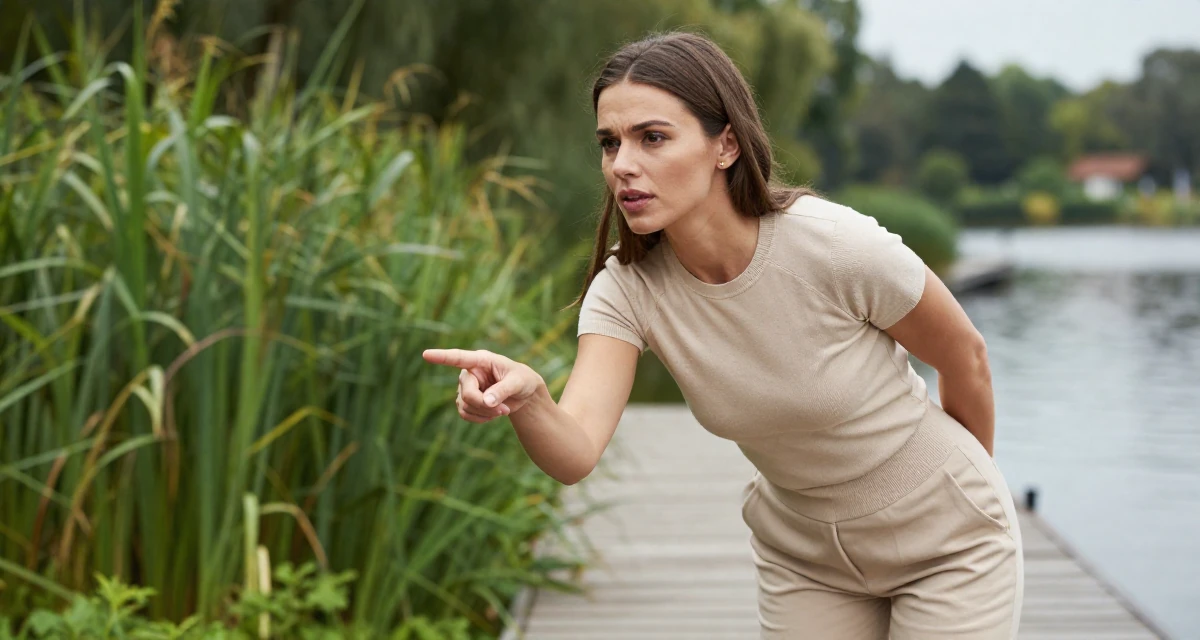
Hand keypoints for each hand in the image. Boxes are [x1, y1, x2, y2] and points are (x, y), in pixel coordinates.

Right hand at [422, 348, 542, 422]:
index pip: (459, 358)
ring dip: (485, 413)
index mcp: (481, 360)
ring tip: (503, 409)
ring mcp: (465, 387)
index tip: (426, 355)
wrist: (523, 394)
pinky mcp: (466, 401)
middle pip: (467, 394)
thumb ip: (503, 390)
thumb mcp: (518, 382)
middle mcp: (469, 373)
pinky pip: (465, 414)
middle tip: (504, 410)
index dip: (442, 357)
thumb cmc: (522, 380)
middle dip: (485, 405)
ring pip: (465, 406)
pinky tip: (493, 414)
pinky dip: (481, 418)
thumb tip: (486, 401)